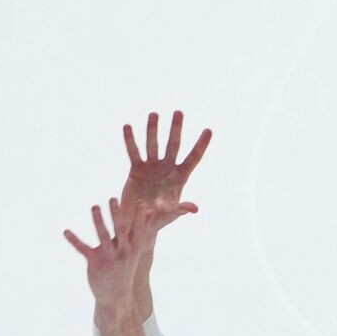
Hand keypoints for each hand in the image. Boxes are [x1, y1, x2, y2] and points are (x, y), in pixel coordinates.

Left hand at [65, 198, 154, 307]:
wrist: (116, 296)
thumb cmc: (125, 268)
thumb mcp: (135, 250)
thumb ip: (140, 230)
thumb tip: (149, 211)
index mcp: (133, 248)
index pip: (137, 229)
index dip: (138, 216)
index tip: (138, 201)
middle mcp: (123, 252)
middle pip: (120, 229)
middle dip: (116, 214)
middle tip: (112, 198)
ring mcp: (108, 258)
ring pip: (102, 236)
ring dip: (98, 220)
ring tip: (94, 206)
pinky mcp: (95, 263)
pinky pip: (83, 248)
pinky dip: (73, 239)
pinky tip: (65, 231)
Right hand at [120, 111, 210, 233]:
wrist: (137, 223)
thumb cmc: (158, 221)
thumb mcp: (169, 215)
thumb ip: (180, 210)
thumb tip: (195, 208)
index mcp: (180, 178)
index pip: (193, 158)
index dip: (201, 145)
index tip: (209, 130)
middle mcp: (167, 168)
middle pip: (173, 145)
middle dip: (176, 129)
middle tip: (178, 112)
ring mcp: (152, 167)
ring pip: (153, 144)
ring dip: (153, 130)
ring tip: (154, 114)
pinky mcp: (136, 169)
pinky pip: (133, 152)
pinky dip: (130, 141)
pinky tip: (128, 127)